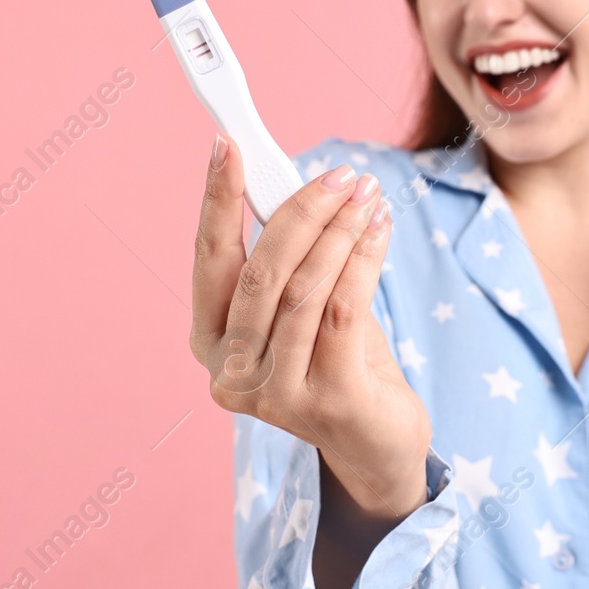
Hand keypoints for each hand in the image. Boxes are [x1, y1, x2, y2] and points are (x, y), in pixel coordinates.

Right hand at [191, 134, 431, 520]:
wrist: (376, 444)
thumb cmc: (338, 360)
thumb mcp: (303, 303)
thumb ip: (291, 254)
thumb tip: (292, 180)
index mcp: (211, 341)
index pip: (209, 258)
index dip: (216, 198)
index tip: (227, 144)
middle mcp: (231, 373)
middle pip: (260, 272)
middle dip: (300, 211)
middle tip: (339, 174)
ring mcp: (276, 395)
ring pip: (304, 289)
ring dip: (340, 231)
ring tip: (367, 196)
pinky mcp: (328, 401)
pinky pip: (342, 310)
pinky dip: (363, 259)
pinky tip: (379, 229)